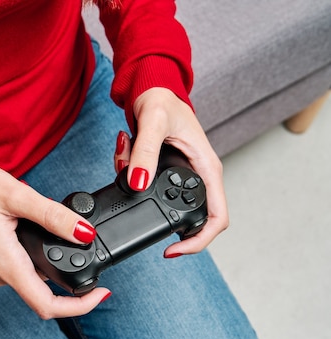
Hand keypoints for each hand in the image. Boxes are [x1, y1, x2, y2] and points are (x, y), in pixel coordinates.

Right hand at [0, 163, 111, 318]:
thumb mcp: (17, 195)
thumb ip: (53, 215)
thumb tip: (84, 233)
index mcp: (6, 263)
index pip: (46, 305)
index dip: (79, 306)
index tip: (101, 293)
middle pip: (44, 291)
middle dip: (69, 272)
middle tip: (82, 244)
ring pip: (34, 276)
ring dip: (52, 259)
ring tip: (56, 227)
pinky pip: (21, 266)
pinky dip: (37, 255)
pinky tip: (37, 230)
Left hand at [114, 87, 228, 256]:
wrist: (152, 87)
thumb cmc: (161, 99)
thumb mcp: (153, 121)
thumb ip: (144, 152)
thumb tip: (138, 183)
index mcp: (206, 168)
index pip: (217, 217)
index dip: (199, 240)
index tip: (174, 250)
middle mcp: (198, 175)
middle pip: (193, 219)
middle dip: (163, 222)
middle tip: (139, 218)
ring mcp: (183, 175)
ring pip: (164, 202)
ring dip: (139, 193)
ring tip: (125, 165)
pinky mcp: (166, 172)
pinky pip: (148, 187)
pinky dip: (131, 179)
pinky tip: (124, 159)